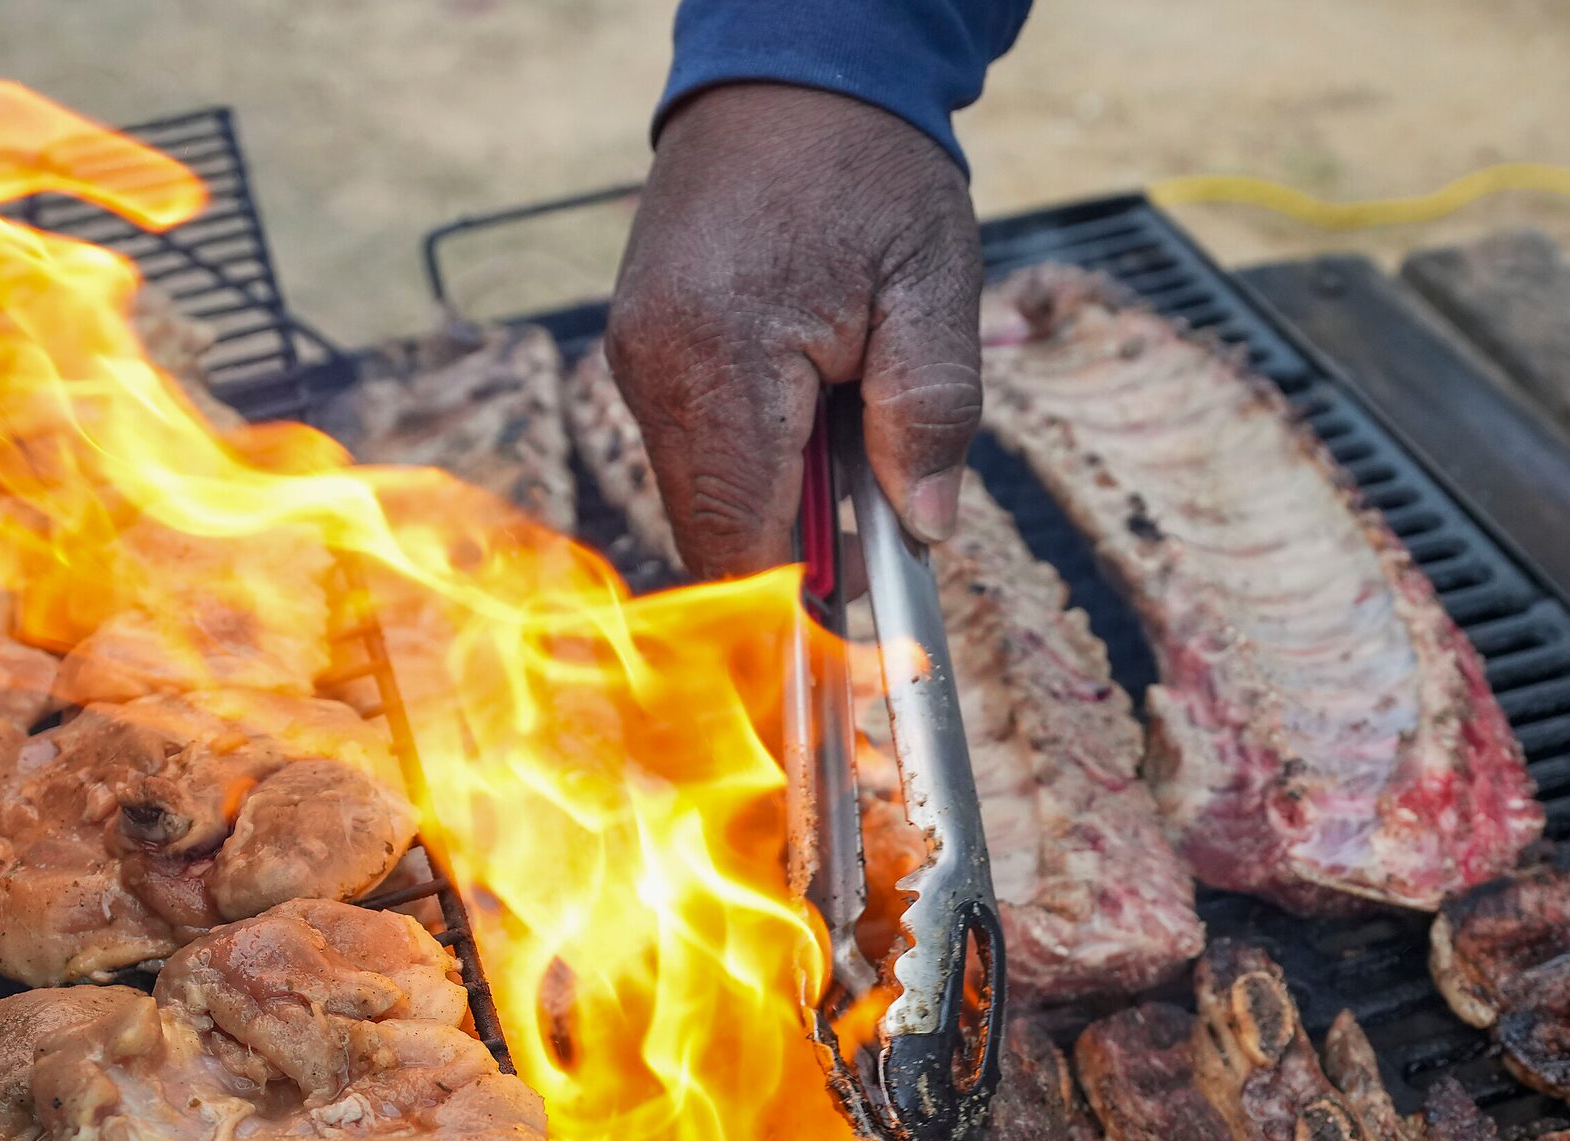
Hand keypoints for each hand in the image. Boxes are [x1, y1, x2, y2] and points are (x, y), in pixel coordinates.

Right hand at [605, 83, 983, 579]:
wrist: (794, 67)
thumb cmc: (868, 167)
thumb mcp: (932, 285)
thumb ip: (932, 412)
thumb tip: (925, 529)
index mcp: (719, 356)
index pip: (740, 540)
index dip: (792, 608)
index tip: (849, 643)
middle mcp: (654, 366)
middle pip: (712, 530)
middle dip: (796, 555)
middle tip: (882, 531)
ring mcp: (637, 357)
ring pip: (700, 494)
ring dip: (778, 503)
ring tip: (852, 439)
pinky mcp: (642, 347)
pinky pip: (693, 445)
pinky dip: (753, 459)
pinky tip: (811, 413)